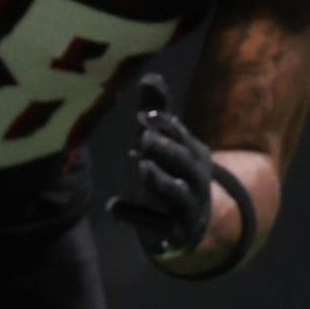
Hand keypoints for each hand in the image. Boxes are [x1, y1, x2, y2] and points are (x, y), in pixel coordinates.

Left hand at [106, 73, 238, 268]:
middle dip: (167, 150)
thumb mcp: (163, 145)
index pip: (183, 138)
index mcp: (195, 156)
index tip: (141, 117)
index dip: (164, 127)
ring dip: (160, 181)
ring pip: (178, 195)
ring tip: (141, 167)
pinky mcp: (173, 233)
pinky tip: (112, 207)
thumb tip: (149, 75)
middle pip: (186, 164)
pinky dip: (136, 217)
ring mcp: (187, 208)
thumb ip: (156, 114)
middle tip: (143, 138)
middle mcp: (196, 181)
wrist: (190, 226)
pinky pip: (157, 226)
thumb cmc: (171, 174)